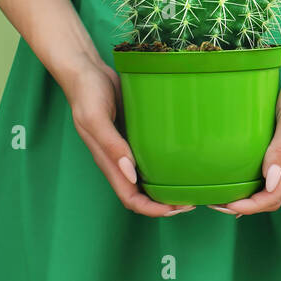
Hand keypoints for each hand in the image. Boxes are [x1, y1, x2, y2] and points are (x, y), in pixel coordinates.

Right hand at [59, 55, 194, 218]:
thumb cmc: (87, 93)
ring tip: (193, 185)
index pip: (130, 198)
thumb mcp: (95, 118)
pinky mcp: (135, 135)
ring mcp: (127, 149)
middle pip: (142, 194)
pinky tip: (185, 159)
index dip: (152, 209)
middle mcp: (119, 161)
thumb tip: (130, 174)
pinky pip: (151, 157)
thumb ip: (111, 145)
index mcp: (108, 163)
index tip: (176, 209)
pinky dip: (167, 164)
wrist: (86, 71)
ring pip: (148, 178)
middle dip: (166, 204)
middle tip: (193, 201)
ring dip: (168, 187)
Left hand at [216, 58, 280, 215]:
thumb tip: (271, 180)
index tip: (227, 205)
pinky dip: (253, 181)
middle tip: (218, 203)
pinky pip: (269, 171)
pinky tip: (238, 176)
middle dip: (246, 206)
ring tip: (224, 194)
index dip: (251, 206)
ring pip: (271, 186)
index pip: (275, 194)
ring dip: (249, 196)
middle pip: (272, 196)